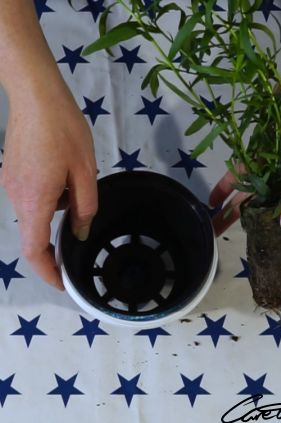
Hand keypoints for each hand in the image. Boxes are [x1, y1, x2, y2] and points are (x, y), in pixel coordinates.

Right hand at [0, 82, 97, 289]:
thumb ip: (85, 208)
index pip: (34, 250)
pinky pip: (32, 197)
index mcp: (36, 201)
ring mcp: (10, 185)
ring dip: (57, 210)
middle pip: (34, 234)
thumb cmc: (65, 131)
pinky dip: (49, 197)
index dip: (47, 272)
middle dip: (57, 237)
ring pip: (35, 213)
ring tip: (75, 182)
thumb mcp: (85, 172)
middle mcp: (17, 197)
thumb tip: (78, 233)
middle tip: (80, 222)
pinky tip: (63, 174)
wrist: (36, 96)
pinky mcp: (11, 173)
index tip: (62, 282)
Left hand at [209, 76, 280, 236]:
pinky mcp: (255, 155)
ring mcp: (271, 169)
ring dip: (232, 212)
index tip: (272, 257)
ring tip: (214, 228)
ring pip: (250, 197)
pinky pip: (237, 175)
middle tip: (233, 246)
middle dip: (253, 229)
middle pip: (269, 213)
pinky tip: (212, 202)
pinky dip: (224, 188)